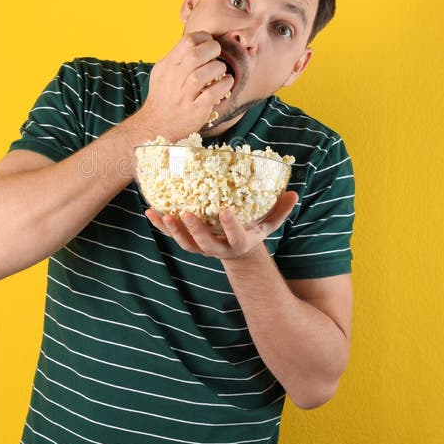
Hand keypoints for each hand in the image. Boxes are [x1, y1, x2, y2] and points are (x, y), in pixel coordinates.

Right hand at [136, 31, 233, 140]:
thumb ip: (176, 57)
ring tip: (221, 72)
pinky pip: (212, 94)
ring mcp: (184, 95)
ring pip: (203, 74)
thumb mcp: (162, 72)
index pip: (187, 41)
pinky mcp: (195, 110)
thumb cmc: (162, 97)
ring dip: (218, 68)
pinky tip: (226, 83)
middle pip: (195, 54)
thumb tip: (196, 42)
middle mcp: (174, 79)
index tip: (209, 44)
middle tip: (217, 55)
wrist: (156, 126)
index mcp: (168, 66)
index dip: (204, 38)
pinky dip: (223, 86)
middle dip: (213, 50)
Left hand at [145, 190, 298, 259]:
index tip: (225, 212)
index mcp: (239, 242)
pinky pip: (173, 235)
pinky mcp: (188, 242)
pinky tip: (150, 212)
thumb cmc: (254, 229)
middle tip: (185, 214)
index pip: (236, 237)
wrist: (238, 250)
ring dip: (173, 230)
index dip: (230, 227)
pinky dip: (161, 226)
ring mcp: (202, 247)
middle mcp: (219, 248)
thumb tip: (293, 193)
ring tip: (162, 215)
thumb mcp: (269, 222)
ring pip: (185, 243)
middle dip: (194, 230)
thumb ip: (280, 209)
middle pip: (205, 243)